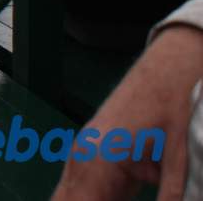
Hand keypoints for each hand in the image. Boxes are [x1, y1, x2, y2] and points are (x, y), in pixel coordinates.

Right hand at [51, 24, 202, 199]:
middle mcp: (81, 160)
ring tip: (121, 198)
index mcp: (96, 163)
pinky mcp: (98, 156)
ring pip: (69, 200)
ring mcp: (85, 156)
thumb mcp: (183, 161)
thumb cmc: (178, 104)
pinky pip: (85, 193)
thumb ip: (173, 198)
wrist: (177, 63)